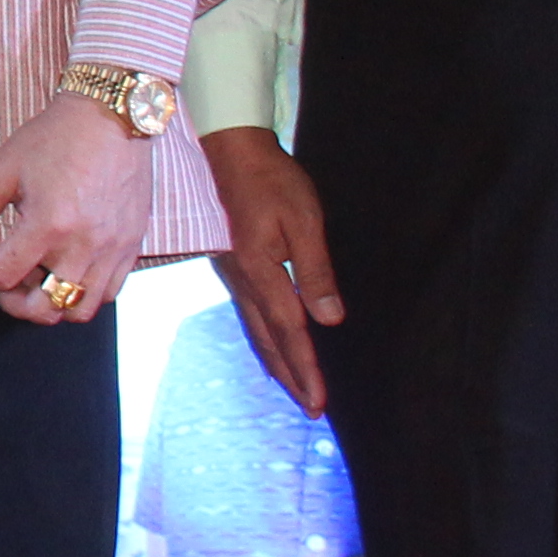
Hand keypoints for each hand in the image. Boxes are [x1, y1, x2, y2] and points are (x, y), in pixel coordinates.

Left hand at [0, 89, 156, 327]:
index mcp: (49, 226)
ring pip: (79, 311)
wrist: (112, 117)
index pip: (3, 277)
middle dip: (12, 302)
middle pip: (44, 309)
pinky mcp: (132, 246)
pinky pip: (110, 292)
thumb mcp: (2, 172)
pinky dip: (83, 293)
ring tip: (34, 277)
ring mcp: (114, 249)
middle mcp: (85, 245)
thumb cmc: (56, 138)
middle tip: (2, 278)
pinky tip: (65, 269)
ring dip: (50, 304)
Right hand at [203, 126, 338, 411]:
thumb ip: (315, 269)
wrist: (228, 149)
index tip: (319, 401)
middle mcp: (243, 279)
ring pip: (256, 329)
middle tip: (310, 407)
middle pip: (269, 339)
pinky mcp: (233, 264)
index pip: (290, 330)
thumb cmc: (272, 179)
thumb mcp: (305, 219)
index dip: (306, 368)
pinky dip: (263, 337)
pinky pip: (250, 312)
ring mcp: (234, 273)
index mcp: (262, 271)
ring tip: (293, 385)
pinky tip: (270, 342)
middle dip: (291, 375)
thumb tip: (329, 317)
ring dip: (276, 361)